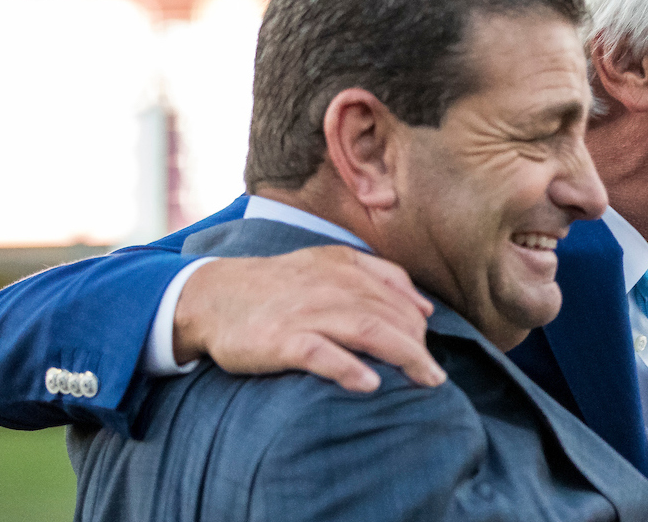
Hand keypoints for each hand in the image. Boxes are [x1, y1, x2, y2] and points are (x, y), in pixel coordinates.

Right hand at [172, 245, 444, 390]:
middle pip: (389, 315)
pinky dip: (347, 368)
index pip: (397, 296)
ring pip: (367, 330)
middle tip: (435, 376)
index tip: (428, 350)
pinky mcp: (280, 339)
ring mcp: (305, 313)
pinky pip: (320, 353)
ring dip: (403, 355)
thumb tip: (425, 307)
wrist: (212, 296)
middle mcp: (329, 286)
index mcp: (344, 267)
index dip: (419, 325)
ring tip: (426, 380)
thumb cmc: (278, 286)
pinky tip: (370, 384)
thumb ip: (379, 276)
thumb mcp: (329, 264)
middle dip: (419, 346)